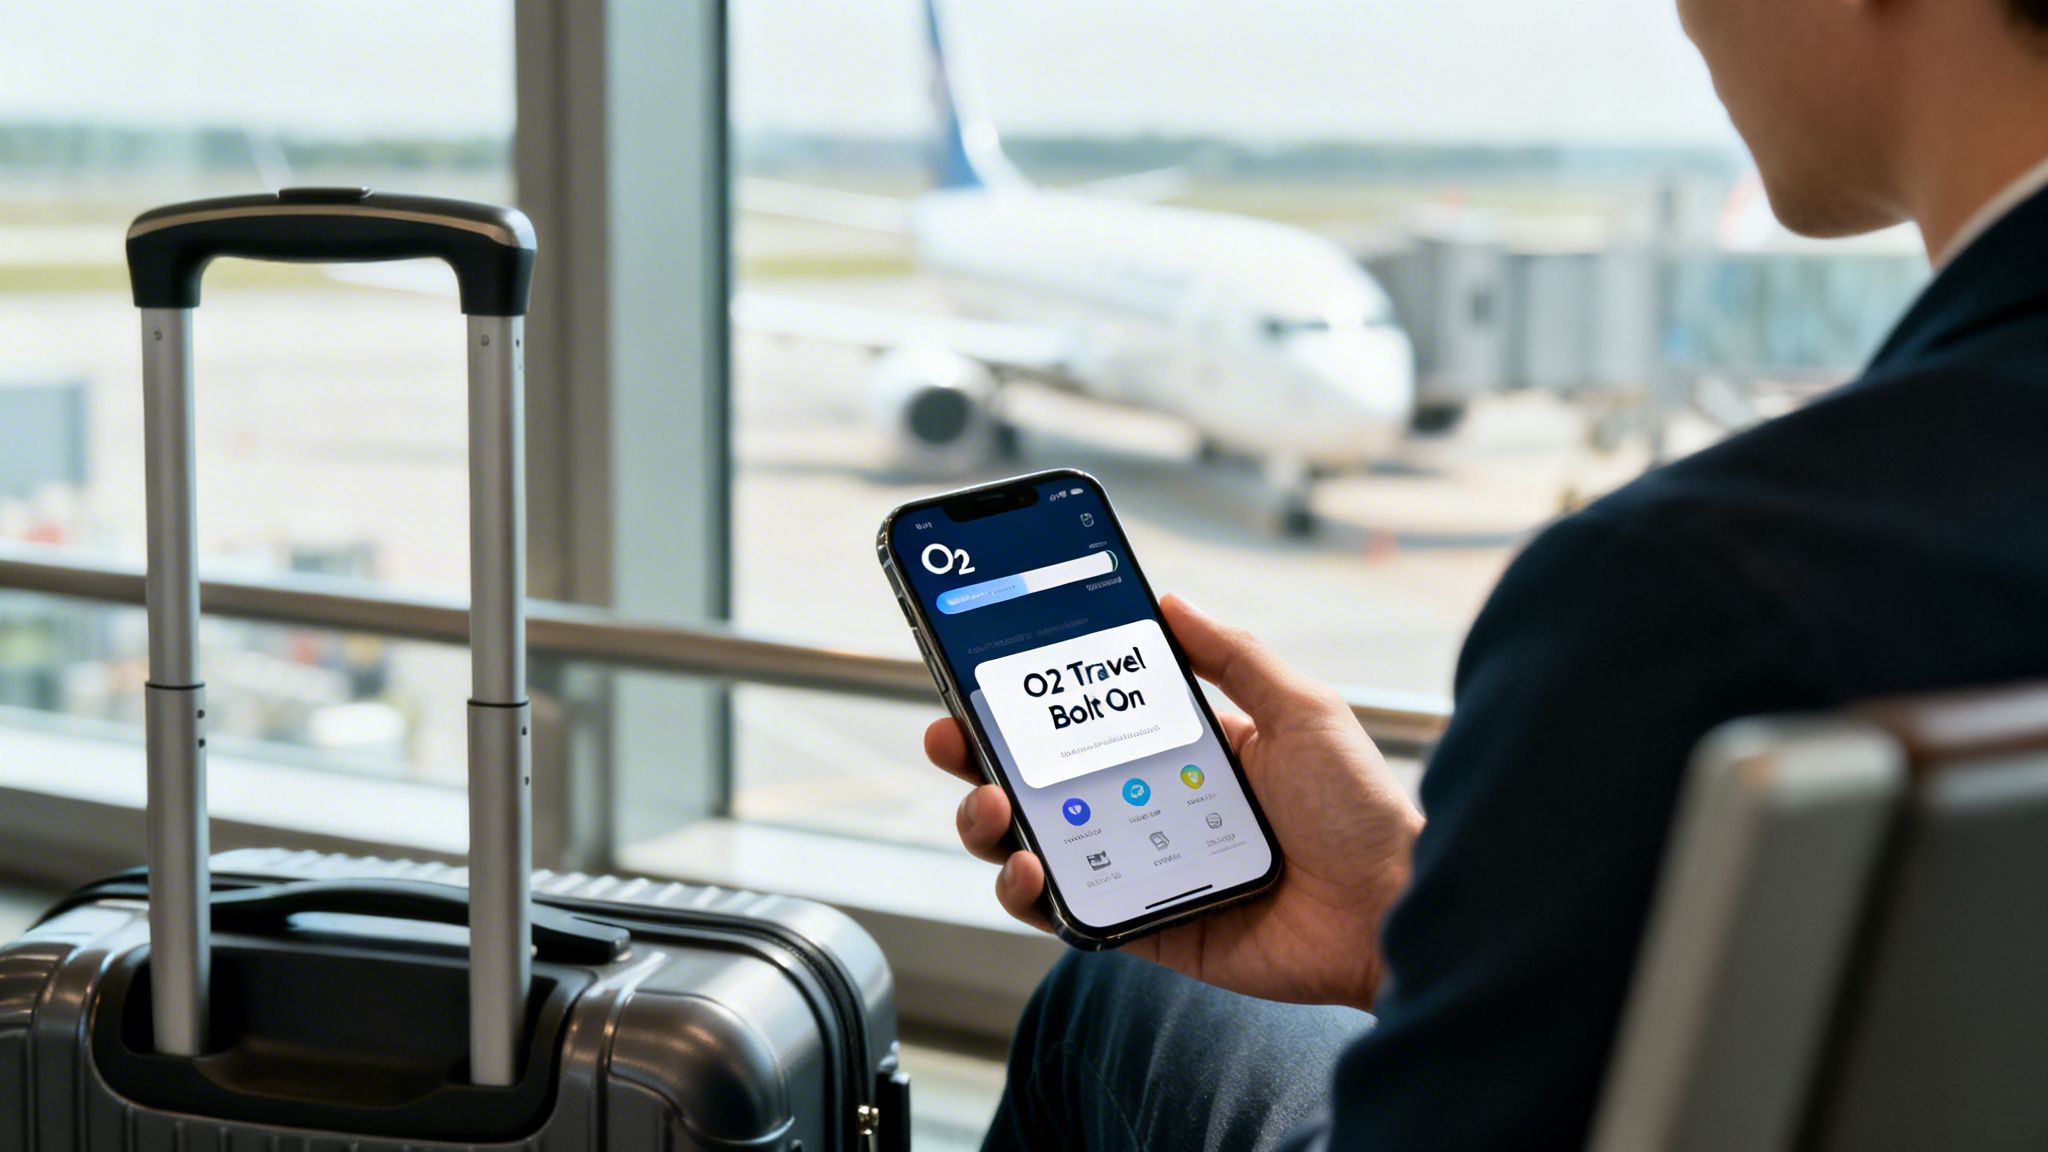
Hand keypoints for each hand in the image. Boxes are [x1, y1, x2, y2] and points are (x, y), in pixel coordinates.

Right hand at [927, 594, 1423, 1008]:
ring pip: (1037, 847)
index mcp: (1181, 751)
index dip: (1027, 702)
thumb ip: (1231, 656)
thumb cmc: (1362, 811)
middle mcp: (1150, 808)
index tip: (978, 674)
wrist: (1395, 912)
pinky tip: (1028, 869)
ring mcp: (1142, 870)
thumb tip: (1169, 599)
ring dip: (991, 825)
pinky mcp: (1146, 930)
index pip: (1085, 720)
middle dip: (980, 759)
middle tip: (952, 737)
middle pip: (1040, 782)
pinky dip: (1032, 895)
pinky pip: (1068, 915)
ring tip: (991, 807)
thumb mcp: (1300, 709)